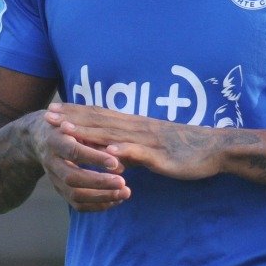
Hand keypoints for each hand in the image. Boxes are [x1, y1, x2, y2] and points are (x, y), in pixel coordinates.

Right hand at [23, 109, 129, 211]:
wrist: (40, 138)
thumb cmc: (67, 127)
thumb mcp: (78, 126)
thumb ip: (96, 140)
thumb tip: (120, 161)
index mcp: (56, 141)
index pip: (73, 151)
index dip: (94, 158)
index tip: (114, 163)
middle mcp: (52, 162)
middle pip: (72, 178)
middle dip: (99, 182)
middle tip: (123, 183)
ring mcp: (54, 179)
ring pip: (74, 194)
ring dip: (102, 197)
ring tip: (125, 193)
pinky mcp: (59, 190)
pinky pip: (77, 204)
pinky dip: (98, 205)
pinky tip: (116, 200)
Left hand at [45, 103, 223, 180]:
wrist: (217, 149)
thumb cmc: (189, 148)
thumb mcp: (156, 145)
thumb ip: (133, 147)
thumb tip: (113, 151)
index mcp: (139, 125)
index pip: (103, 115)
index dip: (78, 112)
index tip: (56, 109)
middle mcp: (140, 129)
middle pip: (102, 121)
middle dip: (74, 118)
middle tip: (49, 115)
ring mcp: (150, 142)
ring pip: (115, 135)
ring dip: (90, 132)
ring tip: (67, 130)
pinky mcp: (162, 157)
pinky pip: (139, 154)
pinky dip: (121, 152)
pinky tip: (105, 153)